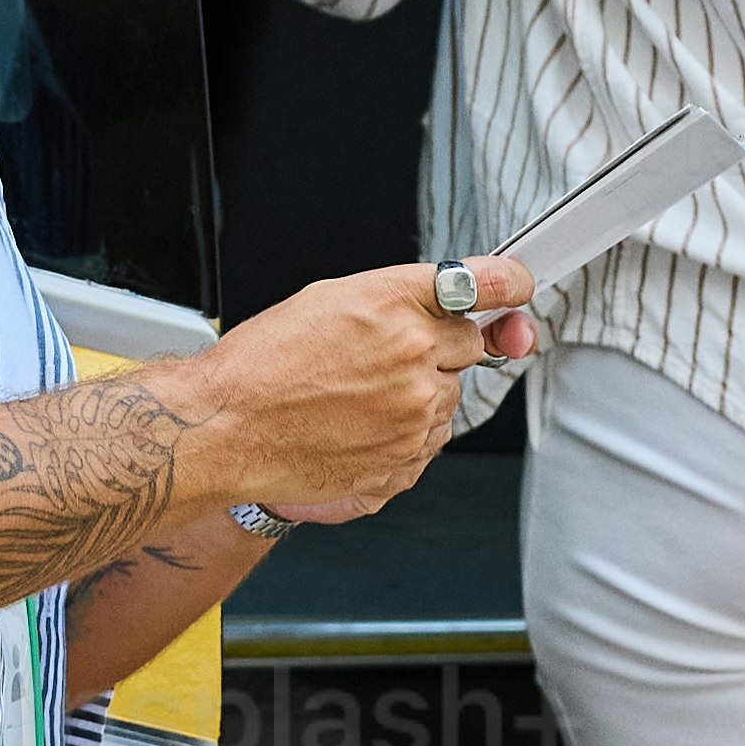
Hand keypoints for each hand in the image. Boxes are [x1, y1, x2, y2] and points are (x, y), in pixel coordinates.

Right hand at [175, 253, 526, 524]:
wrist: (227, 429)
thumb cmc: (263, 364)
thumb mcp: (330, 298)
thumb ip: (402, 297)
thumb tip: (453, 302)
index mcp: (394, 304)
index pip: (486, 285)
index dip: (509, 285)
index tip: (517, 289)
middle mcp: (414, 357)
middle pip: (469, 347)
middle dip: (437, 347)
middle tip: (384, 356)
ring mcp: (413, 415)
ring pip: (446, 397)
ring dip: (416, 394)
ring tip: (355, 396)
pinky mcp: (405, 460)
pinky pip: (427, 441)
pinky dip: (403, 435)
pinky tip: (355, 426)